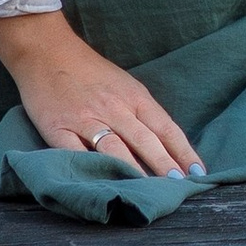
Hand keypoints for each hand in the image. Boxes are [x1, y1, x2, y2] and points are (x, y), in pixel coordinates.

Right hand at [0, 8, 202, 179]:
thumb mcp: (125, 86)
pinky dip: (91, 170)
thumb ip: (143, 113)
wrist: (47, 52)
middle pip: (145, 140)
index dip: (183, 152)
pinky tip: (103, 186)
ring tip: (149, 193)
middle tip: (180, 188)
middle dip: (165, 166)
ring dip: (134, 172)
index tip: (199, 174)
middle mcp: (114, 108)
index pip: (166, 128)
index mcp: (134, 97)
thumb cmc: (91, 72)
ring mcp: (85, 119)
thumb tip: (168, 146)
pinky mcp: (58, 129)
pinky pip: (76, 154)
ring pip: (115, 149)